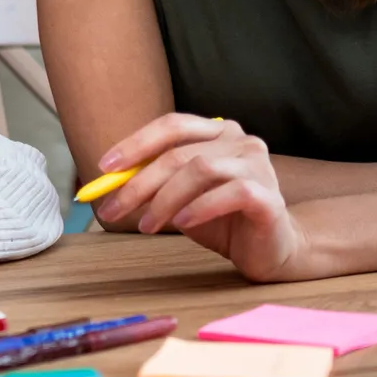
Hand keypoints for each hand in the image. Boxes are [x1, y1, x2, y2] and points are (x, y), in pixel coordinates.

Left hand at [91, 114, 305, 279]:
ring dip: (165, 199)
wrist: (270, 250)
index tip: (106, 168)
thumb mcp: (180, 197)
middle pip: (180, 153)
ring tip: (148, 225)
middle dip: (139, 182)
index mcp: (218, 132)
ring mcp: (259, 166)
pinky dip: (200, 207)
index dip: (135, 143)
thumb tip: (110, 181)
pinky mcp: (270, 197)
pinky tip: (183, 223)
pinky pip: (232, 193)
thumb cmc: (222, 219)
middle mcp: (241, 141)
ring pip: (201, 169)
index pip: (171, 126)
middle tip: (114, 208)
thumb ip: (154, 182)